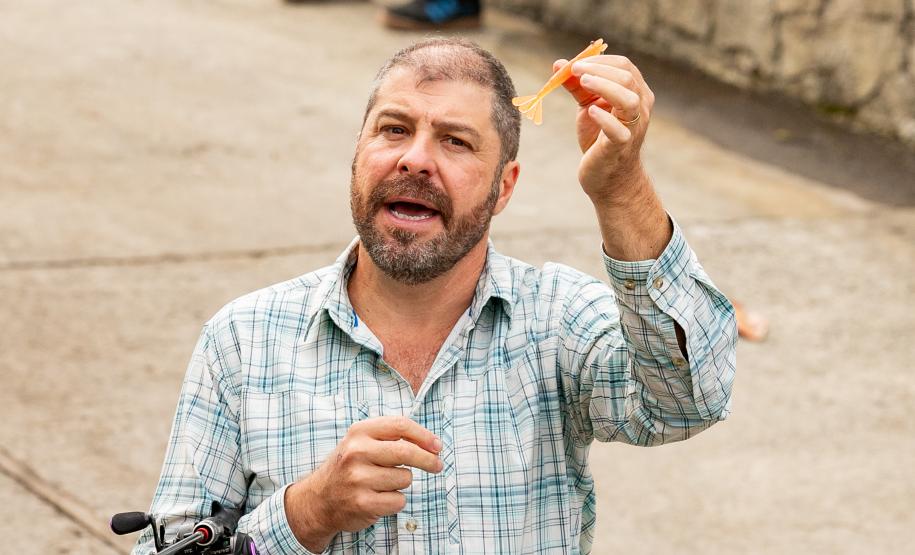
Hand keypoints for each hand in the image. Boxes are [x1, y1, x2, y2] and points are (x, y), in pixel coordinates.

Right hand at [285, 416, 442, 551]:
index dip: (424, 436)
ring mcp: (357, 478)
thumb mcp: (362, 442)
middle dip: (428, 460)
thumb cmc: (350, 467)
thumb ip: (391, 437)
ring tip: (383, 484)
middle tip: (437, 465)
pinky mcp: (362, 502)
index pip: (400, 425)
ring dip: (402, 483)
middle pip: (406, 452)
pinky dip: (395, 501)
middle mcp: (356, 452)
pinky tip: (379, 498)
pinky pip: (399, 500)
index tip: (437, 446)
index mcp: (359, 432)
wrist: (319, 499)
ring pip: (405, 478)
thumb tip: (432, 444)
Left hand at [553, 55, 655, 200]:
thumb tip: (558, 63)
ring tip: (583, 82)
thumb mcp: (588, 106)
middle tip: (575, 70)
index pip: (624, 66)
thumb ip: (576, 86)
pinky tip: (590, 111)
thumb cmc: (599, 137)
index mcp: (635, 93)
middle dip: (599, 70)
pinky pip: (618, 131)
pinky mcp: (621, 147)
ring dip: (605, 87)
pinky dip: (604, 118)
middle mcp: (640, 107)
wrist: (607, 176)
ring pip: (629, 100)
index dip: (599, 61)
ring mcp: (633, 127)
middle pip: (627, 78)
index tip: (576, 63)